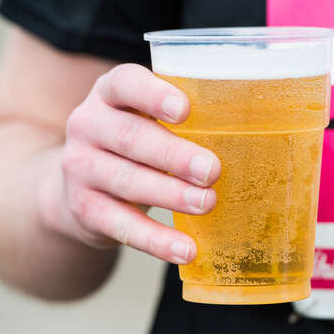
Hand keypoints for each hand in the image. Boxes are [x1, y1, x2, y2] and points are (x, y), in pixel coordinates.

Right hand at [39, 64, 220, 263]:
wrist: (79, 185)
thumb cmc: (135, 143)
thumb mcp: (146, 116)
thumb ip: (182, 116)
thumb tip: (254, 128)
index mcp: (108, 93)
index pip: (124, 84)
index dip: (153, 95)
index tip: (185, 110)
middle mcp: (87, 125)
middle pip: (130, 137)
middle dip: (174, 155)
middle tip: (212, 170)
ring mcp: (80, 168)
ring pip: (126, 181)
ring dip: (170, 195)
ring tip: (207, 203)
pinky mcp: (84, 209)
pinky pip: (122, 225)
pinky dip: (156, 240)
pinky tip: (186, 249)